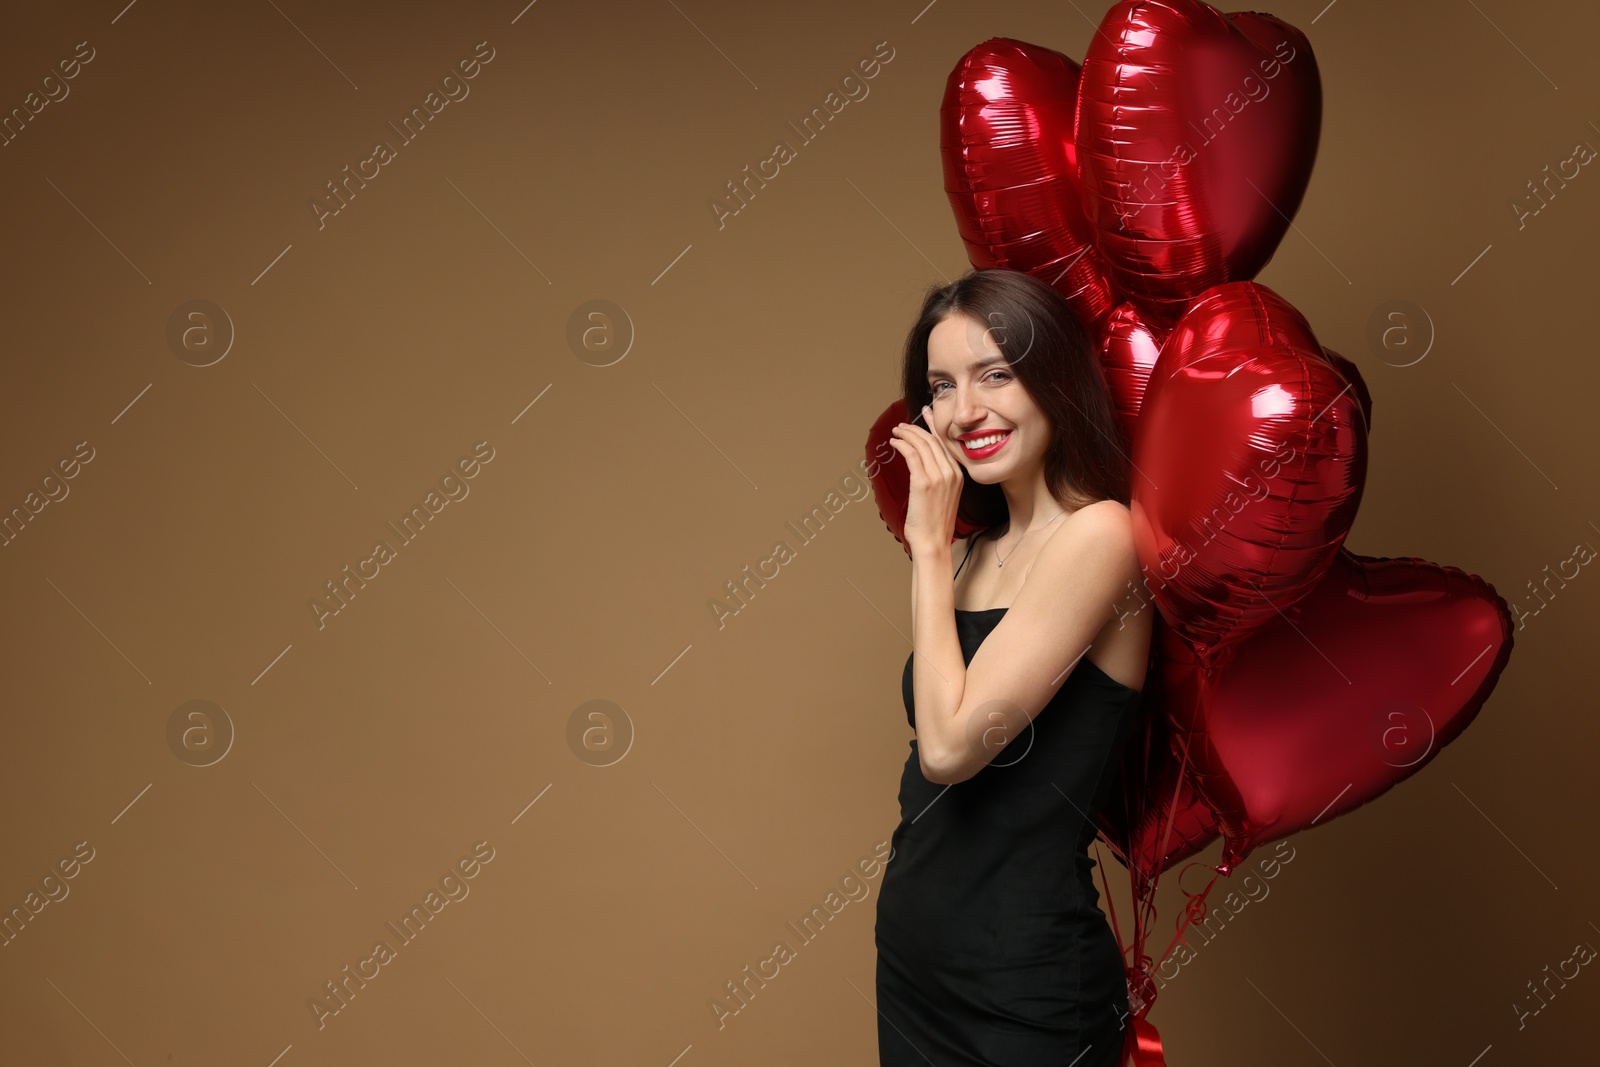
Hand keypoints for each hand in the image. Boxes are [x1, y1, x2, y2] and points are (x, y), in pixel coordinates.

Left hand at [887, 404, 964, 557]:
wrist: (933, 542)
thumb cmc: (935, 523)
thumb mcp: (944, 496)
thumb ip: (940, 478)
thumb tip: (925, 466)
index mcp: (959, 475)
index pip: (946, 443)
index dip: (934, 425)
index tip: (926, 413)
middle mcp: (951, 473)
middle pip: (933, 441)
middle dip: (916, 428)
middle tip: (903, 424)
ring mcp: (939, 477)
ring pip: (922, 445)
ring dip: (906, 434)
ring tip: (896, 431)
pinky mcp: (923, 482)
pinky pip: (912, 455)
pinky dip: (902, 445)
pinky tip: (894, 443)